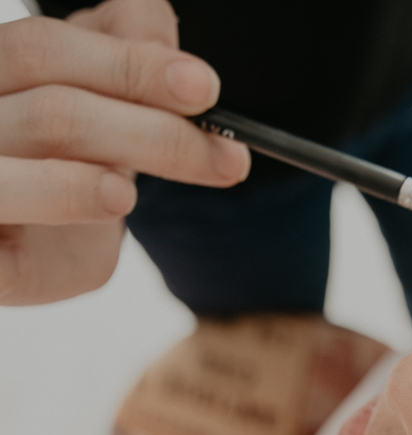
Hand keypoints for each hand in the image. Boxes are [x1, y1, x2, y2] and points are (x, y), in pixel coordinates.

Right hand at [0, 0, 249, 303]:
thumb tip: (163, 38)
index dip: (132, 66)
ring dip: (79, 185)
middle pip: (50, 113)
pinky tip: (104, 209)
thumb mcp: (93, 108)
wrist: (16, 256)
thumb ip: (121, 64)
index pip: (46, 52)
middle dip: (150, 133)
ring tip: (130, 195)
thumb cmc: (54, 172)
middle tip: (226, 159)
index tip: (205, 90)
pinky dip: (51, 222)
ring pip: (9, 178)